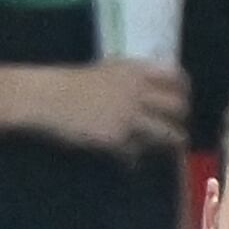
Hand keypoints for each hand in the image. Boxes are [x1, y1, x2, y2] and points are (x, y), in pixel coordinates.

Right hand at [23, 58, 190, 162]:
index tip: (181, 100)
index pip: (177, 77)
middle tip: (174, 128)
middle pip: (180, 108)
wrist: (44, 97)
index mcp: (134, 70)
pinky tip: (129, 157)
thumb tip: (157, 92)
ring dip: (170, 143)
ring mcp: (131, 115)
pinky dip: (136, 156)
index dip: (184, 91)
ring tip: (165, 148)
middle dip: (180, 120)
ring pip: (170, 134)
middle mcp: (137, 91)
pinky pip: (140, 152)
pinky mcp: (120, 138)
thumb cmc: (72, 83)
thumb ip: (134, 79)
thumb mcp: (107, 71)